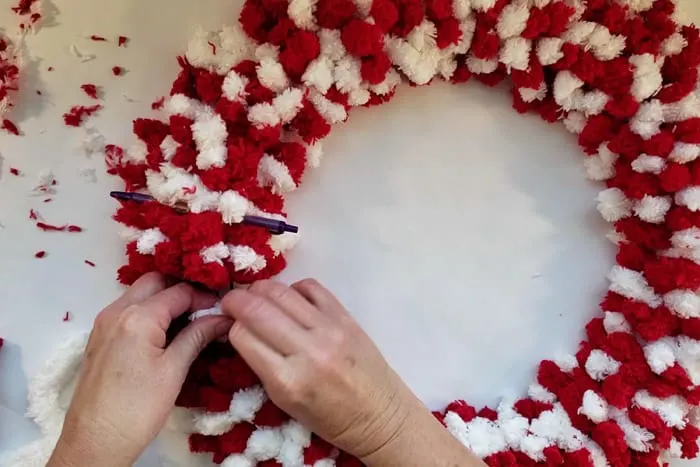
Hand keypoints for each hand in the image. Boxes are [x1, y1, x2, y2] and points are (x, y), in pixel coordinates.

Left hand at [48, 273, 232, 466]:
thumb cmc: (137, 409)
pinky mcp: (99, 337)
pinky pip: (127, 310)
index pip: (178, 291)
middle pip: (154, 282)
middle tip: (206, 306)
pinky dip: (149, 310)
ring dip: (164, 298)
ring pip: (139, 294)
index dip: (204, 296)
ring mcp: (104, 323)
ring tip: (190, 318)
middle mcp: (116, 312)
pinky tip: (166, 330)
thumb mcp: (174, 371)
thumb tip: (221, 319)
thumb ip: (197, 336)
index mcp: (137, 317)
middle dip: (181, 288)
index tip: (222, 307)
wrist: (95, 441)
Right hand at [222, 280, 483, 465]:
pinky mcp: (346, 316)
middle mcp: (308, 351)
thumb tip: (239, 327)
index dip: (230, 326)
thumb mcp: (285, 402)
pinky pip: (311, 286)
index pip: (242, 335)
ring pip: (282, 291)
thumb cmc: (329, 417)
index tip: (226, 323)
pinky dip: (294, 288)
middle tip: (231, 301)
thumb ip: (262, 365)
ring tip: (256, 296)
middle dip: (237, 300)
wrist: (380, 415)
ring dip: (261, 289)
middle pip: (257, 308)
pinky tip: (290, 299)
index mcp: (287, 381)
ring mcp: (330, 329)